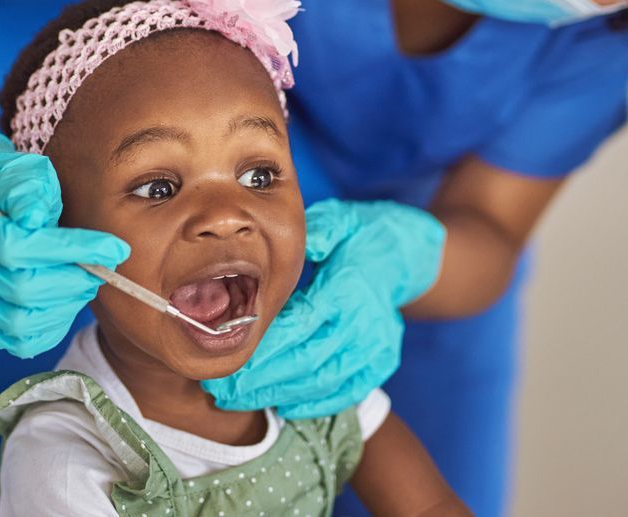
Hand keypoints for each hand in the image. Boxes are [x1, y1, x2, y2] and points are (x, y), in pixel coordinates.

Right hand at [0, 133, 129, 358]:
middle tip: (104, 265)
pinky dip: (52, 326)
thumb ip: (27, 186)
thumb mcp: (16, 169)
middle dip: (75, 279)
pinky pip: (21, 342)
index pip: (21, 248)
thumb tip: (35, 216)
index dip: (74, 250)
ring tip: (86, 280)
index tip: (114, 246)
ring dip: (66, 304)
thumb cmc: (2, 186)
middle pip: (24, 289)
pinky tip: (68, 299)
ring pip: (22, 323)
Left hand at [202, 198, 444, 417]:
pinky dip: (314, 404)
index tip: (228, 358)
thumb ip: (313, 233)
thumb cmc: (359, 235)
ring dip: (279, 395)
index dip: (263, 347)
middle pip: (306, 360)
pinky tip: (282, 406)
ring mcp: (376, 346)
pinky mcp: (382, 362)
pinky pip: (347, 392)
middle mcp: (364, 322)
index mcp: (347, 287)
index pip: (299, 325)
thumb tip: (287, 250)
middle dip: (260, 379)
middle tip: (221, 390)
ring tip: (240, 399)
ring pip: (323, 381)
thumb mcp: (338, 220)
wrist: (406, 255)